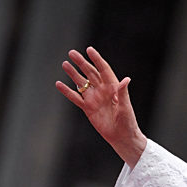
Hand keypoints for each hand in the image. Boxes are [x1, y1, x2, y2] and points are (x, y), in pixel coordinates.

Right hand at [56, 46, 146, 166]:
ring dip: (73, 74)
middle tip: (72, 53)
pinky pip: (76, 98)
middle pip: (90, 73)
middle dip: (82, 63)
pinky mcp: (88, 108)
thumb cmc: (128, 122)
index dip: (97, 60)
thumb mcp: (125, 107)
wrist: (122, 137)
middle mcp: (103, 91)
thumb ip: (123, 93)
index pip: (104, 70)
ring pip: (82, 83)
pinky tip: (59, 84)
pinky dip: (67, 91)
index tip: (89, 49)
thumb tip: (126, 79)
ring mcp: (94, 99)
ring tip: (65, 64)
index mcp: (113, 88)